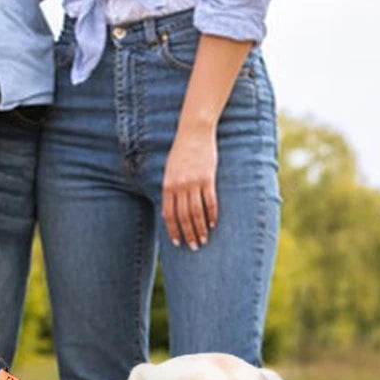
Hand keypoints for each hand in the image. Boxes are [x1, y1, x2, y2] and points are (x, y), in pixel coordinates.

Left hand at [162, 123, 217, 250]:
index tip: (177, 242)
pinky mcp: (208, 178)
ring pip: (196, 212)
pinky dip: (211, 214)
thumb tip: (171, 213)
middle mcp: (179, 186)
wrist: (194, 132)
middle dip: (188, 234)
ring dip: (200, 229)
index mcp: (167, 186)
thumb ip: (170, 191)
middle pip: (183, 217)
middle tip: (193, 247)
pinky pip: (210, 201)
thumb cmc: (181, 153)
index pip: (169, 215)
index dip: (173, 230)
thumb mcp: (169, 171)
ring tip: (204, 240)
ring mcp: (194, 183)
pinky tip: (213, 224)